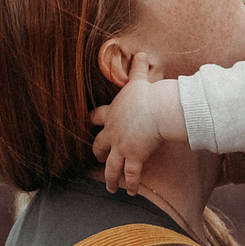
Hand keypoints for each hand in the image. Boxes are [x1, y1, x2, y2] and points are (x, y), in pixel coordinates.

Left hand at [89, 54, 174, 192]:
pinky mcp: (133, 157)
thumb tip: (140, 53)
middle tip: (99, 158)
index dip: (93, 121)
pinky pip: (131, 174)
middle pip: (99, 145)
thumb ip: (137, 68)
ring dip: (111, 177)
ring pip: (111, 166)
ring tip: (111, 187)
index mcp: (111, 114)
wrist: (154, 109)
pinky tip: (131, 192)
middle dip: (99, 152)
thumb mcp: (139, 79)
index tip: (89, 123)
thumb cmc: (147, 94)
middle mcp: (112, 133)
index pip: (96, 117)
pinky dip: (131, 183)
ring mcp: (121, 146)